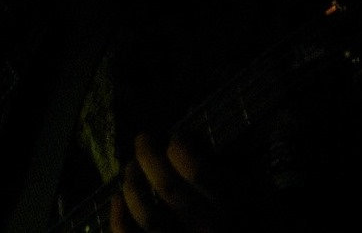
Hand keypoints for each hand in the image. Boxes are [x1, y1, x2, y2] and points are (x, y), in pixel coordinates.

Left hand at [110, 132, 232, 232]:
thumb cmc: (237, 217)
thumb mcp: (244, 192)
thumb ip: (226, 169)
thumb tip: (195, 138)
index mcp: (228, 209)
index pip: (197, 172)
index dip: (180, 148)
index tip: (177, 137)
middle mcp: (204, 228)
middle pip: (168, 187)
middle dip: (148, 156)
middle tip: (143, 139)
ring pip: (149, 217)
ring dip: (133, 185)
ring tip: (131, 167)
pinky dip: (118, 220)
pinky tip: (117, 199)